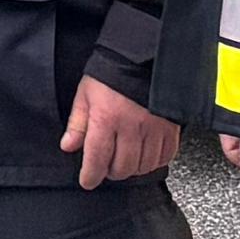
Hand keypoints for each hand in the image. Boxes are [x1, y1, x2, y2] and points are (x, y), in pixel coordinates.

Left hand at [60, 78, 180, 186]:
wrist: (142, 58)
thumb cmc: (111, 73)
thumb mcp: (85, 95)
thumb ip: (77, 124)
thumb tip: (68, 146)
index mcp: (106, 118)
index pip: (97, 159)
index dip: (90, 175)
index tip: (87, 180)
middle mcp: (131, 126)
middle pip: (122, 167)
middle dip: (111, 172)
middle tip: (107, 165)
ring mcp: (154, 128)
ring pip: (143, 166)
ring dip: (132, 168)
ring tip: (125, 159)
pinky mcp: (171, 128)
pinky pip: (165, 157)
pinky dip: (154, 161)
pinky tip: (145, 155)